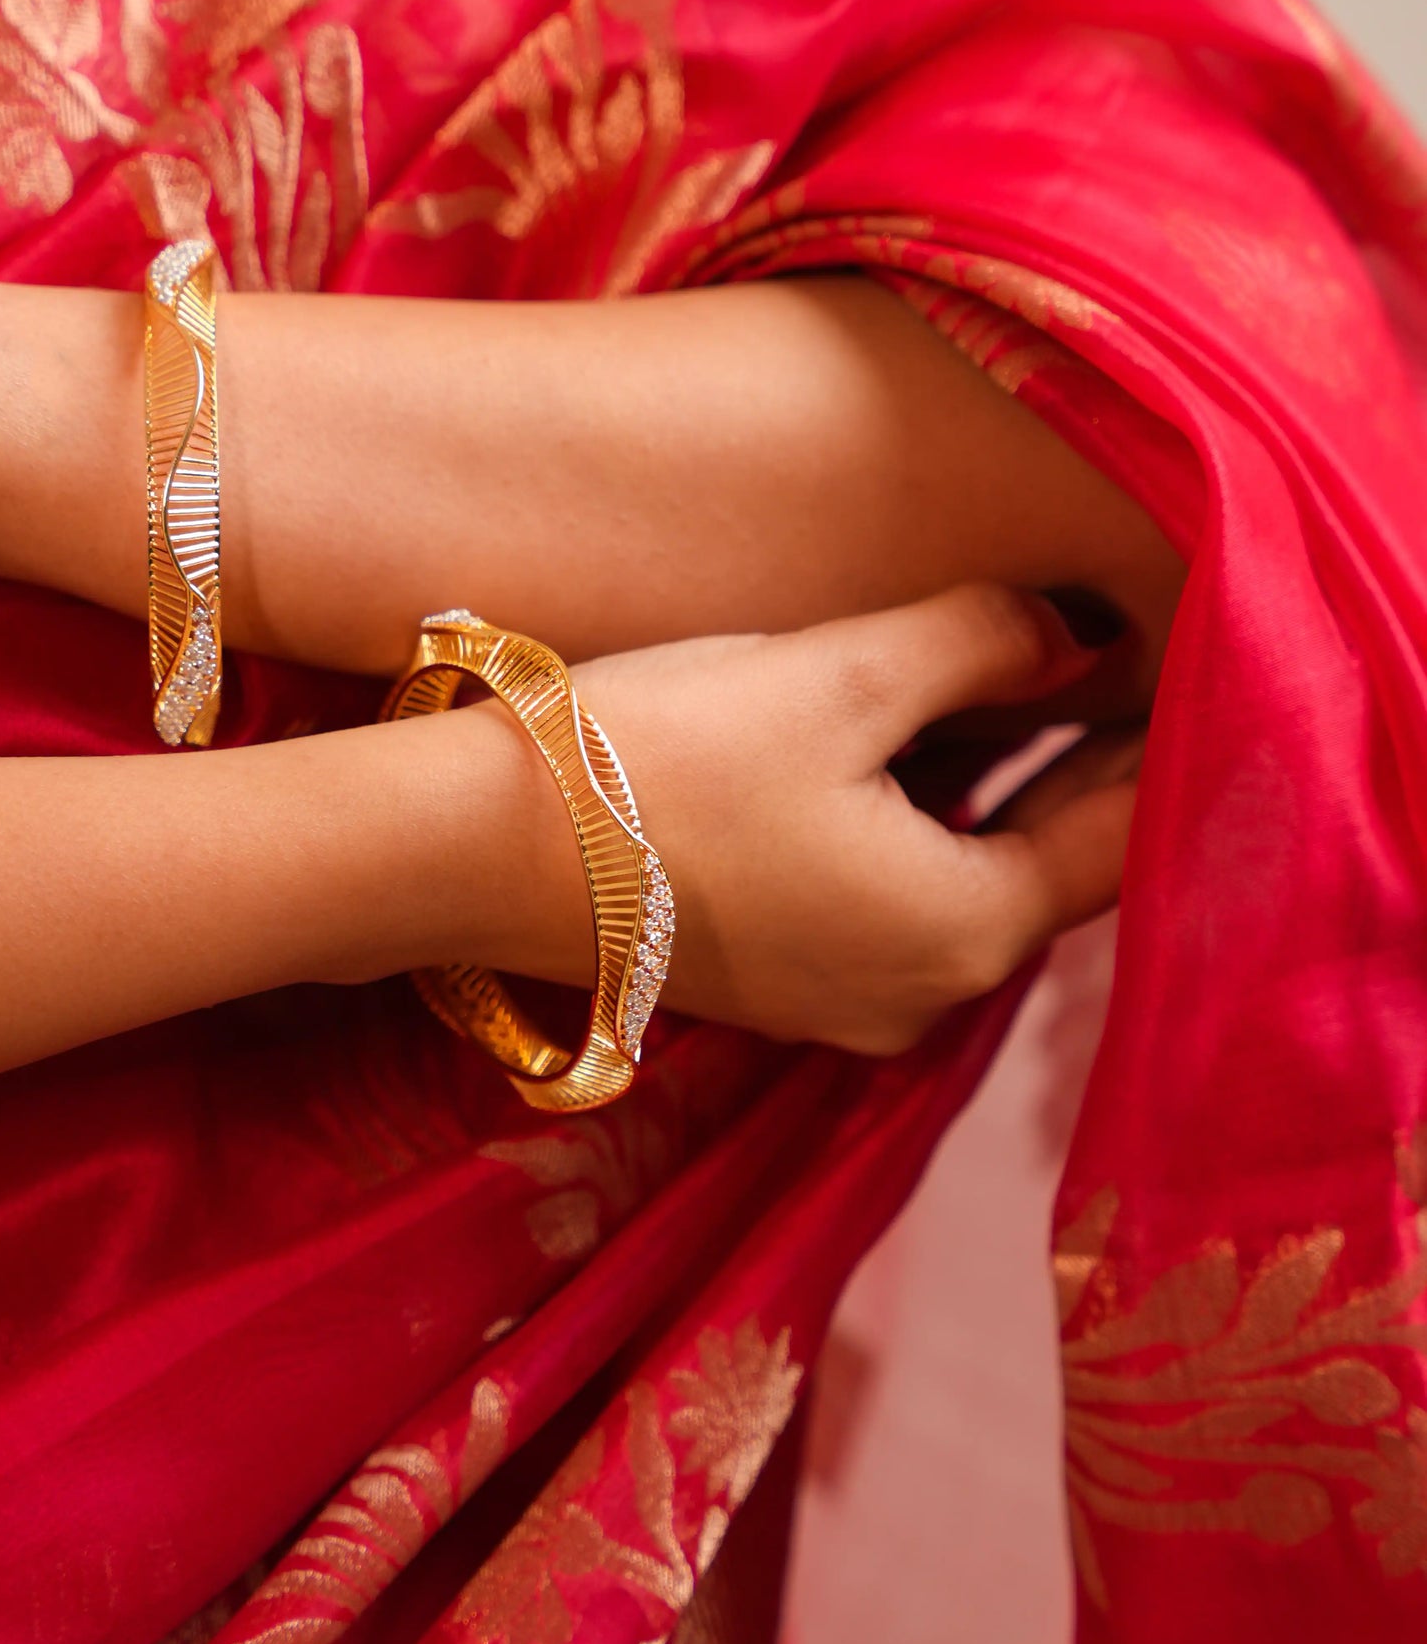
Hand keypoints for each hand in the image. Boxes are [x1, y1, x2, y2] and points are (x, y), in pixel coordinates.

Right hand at [471, 584, 1142, 1054]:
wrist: (478, 851)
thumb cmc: (662, 761)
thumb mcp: (838, 677)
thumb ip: (982, 643)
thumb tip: (1071, 636)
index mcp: (964, 930)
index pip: (1119, 838)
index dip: (1154, 740)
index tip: (1167, 656)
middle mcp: (923, 998)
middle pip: (1045, 869)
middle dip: (1074, 763)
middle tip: (1098, 652)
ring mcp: (847, 1007)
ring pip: (966, 887)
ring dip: (993, 795)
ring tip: (1010, 684)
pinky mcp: (783, 990)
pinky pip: (895, 907)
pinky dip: (920, 834)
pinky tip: (899, 751)